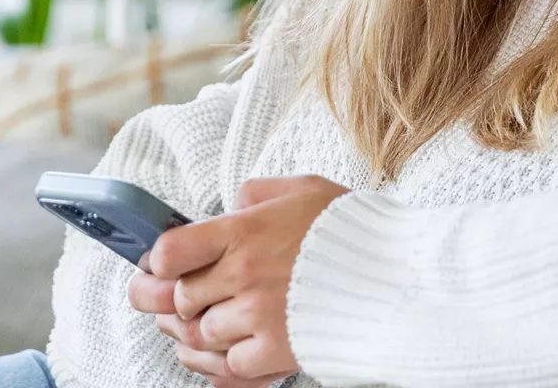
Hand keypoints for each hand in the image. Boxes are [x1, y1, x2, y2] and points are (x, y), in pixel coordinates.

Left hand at [126, 175, 349, 384]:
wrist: (399, 277)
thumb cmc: (355, 232)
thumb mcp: (303, 189)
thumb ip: (256, 194)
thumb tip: (231, 207)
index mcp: (244, 232)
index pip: (170, 251)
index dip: (158, 262)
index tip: (163, 266)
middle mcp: (244, 275)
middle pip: (177, 299)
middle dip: (168, 301)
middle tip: (169, 301)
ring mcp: (258, 316)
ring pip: (198, 336)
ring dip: (196, 333)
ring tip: (201, 325)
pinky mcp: (276, 351)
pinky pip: (229, 367)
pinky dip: (223, 363)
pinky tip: (227, 351)